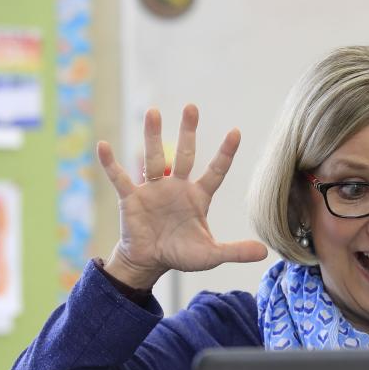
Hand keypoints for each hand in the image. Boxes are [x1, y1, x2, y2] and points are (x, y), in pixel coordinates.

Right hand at [97, 104, 267, 288]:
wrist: (150, 262)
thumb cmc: (181, 254)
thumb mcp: (211, 255)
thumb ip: (235, 251)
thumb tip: (265, 252)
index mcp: (198, 197)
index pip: (215, 170)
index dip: (225, 153)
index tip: (236, 132)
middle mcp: (177, 187)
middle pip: (185, 154)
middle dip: (188, 132)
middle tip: (191, 107)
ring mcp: (153, 190)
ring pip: (153, 158)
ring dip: (152, 135)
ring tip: (153, 111)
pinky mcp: (131, 198)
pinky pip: (119, 177)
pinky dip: (111, 163)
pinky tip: (103, 146)